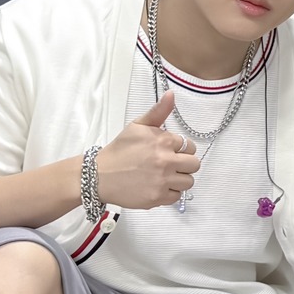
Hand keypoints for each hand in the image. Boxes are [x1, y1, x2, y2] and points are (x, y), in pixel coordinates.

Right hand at [95, 92, 199, 209]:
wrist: (99, 175)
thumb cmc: (119, 150)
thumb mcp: (137, 126)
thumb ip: (158, 111)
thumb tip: (172, 95)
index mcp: (163, 141)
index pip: (189, 146)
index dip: (181, 149)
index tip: (169, 151)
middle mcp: (166, 161)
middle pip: (194, 165)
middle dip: (184, 164)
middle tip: (169, 165)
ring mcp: (162, 181)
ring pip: (188, 182)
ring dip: (179, 179)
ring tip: (163, 176)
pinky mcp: (157, 197)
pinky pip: (176, 196)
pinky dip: (169, 193)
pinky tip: (157, 186)